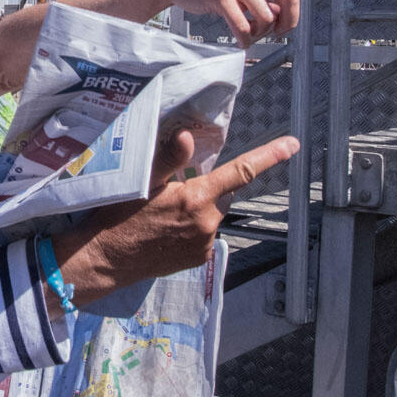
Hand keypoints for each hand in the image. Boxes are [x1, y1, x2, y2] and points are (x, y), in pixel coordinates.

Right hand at [55, 131, 299, 305]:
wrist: (104, 259)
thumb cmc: (118, 216)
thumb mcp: (140, 181)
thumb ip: (169, 159)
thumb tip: (189, 136)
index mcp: (196, 198)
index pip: (240, 172)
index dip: (269, 156)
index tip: (292, 144)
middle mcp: (207, 222)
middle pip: (220, 195)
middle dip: (205, 189)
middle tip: (171, 192)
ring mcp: (204, 244)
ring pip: (211, 216)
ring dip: (197, 211)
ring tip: (161, 216)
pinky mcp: (197, 260)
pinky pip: (202, 237)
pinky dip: (191, 229)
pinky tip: (164, 231)